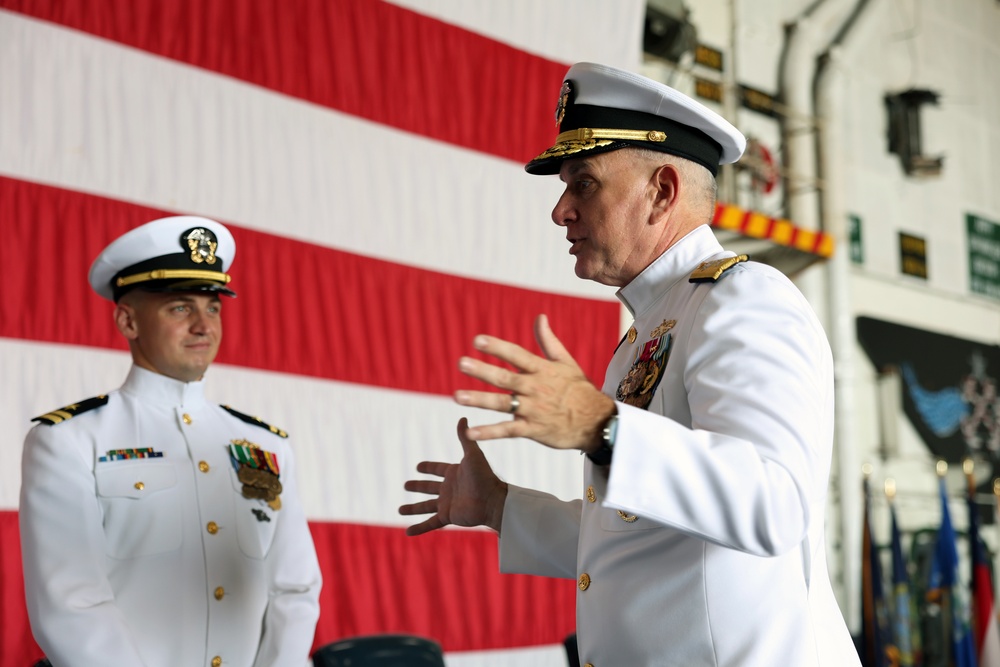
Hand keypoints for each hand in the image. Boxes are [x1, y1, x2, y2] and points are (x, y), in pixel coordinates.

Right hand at [399, 418, 507, 535]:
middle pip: (429, 487)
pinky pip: (430, 523)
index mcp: (454, 473)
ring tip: (400, 509)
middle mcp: (450, 488)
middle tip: (405, 485)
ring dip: (413, 508)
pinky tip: (408, 532)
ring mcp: (448, 503)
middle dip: (418, 486)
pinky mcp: (448, 516)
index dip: (428, 468)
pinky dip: (419, 527)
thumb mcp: (473, 455)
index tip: (418, 466)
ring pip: (426, 506)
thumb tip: (463, 417)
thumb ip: (465, 438)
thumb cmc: (484, 476)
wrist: (492, 501)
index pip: (438, 469)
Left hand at [454, 314, 615, 450]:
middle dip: (483, 371)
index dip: (498, 347)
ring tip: (458, 397)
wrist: (597, 422)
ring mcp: (533, 410)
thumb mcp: (566, 362)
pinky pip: (508, 431)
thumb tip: (540, 317)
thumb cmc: (579, 389)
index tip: (477, 340)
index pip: (517, 355)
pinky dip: (489, 433)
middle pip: (505, 378)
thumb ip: (548, 341)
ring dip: (479, 400)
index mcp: (542, 370)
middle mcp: (535, 388)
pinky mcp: (532, 430)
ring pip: (502, 404)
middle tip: (461, 363)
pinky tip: (470, 433)